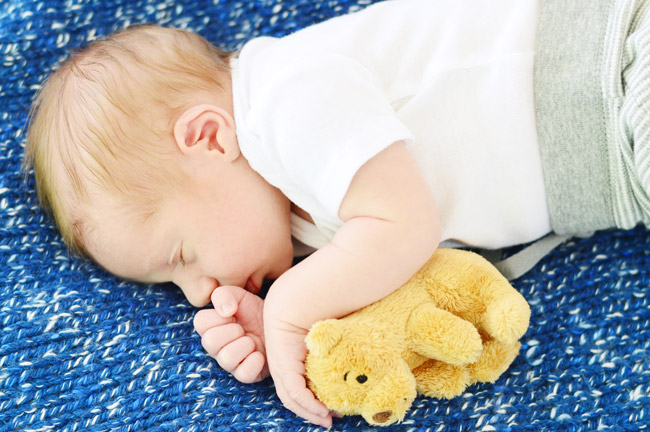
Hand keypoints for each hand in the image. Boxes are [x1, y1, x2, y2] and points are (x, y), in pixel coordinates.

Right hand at [193, 285, 267, 382]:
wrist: (280, 325)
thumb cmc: (256, 312)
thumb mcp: (241, 297)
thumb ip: (224, 295)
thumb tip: (225, 311)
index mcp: (211, 327)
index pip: (200, 321)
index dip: (219, 316)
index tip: (233, 314)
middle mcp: (216, 347)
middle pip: (210, 341)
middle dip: (232, 330)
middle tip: (244, 328)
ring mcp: (230, 363)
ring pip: (226, 358)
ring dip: (244, 345)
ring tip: (253, 340)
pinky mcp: (246, 374)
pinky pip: (244, 374)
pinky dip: (255, 361)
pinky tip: (261, 353)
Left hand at [264, 299, 332, 427]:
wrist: (300, 297)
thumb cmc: (314, 308)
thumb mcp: (324, 333)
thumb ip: (329, 346)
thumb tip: (349, 355)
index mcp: (287, 355)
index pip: (296, 384)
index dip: (312, 399)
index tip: (332, 407)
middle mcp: (281, 362)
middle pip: (292, 396)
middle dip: (311, 411)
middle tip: (330, 419)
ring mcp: (280, 365)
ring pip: (292, 398)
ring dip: (310, 412)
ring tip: (328, 419)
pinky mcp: (283, 366)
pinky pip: (295, 392)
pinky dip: (308, 405)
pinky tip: (321, 411)